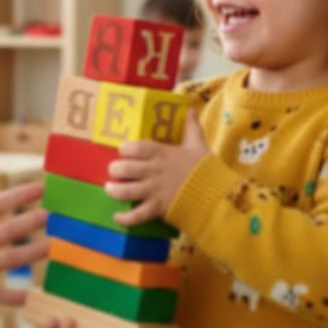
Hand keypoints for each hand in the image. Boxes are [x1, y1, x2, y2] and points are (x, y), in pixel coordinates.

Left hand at [104, 110, 209, 225]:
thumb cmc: (206, 169)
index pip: (137, 147)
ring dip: (114, 190)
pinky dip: (124, 218)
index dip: (126, 149)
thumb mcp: (198, 145)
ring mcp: (154, 191)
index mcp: (162, 154)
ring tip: (110, 189)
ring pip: (125, 191)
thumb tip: (190, 108)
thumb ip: (191, 127)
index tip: (123, 150)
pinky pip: (135, 216)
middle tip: (115, 170)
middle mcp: (154, 171)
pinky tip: (116, 216)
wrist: (217, 195)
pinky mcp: (157, 208)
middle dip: (115, 169)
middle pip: (125, 169)